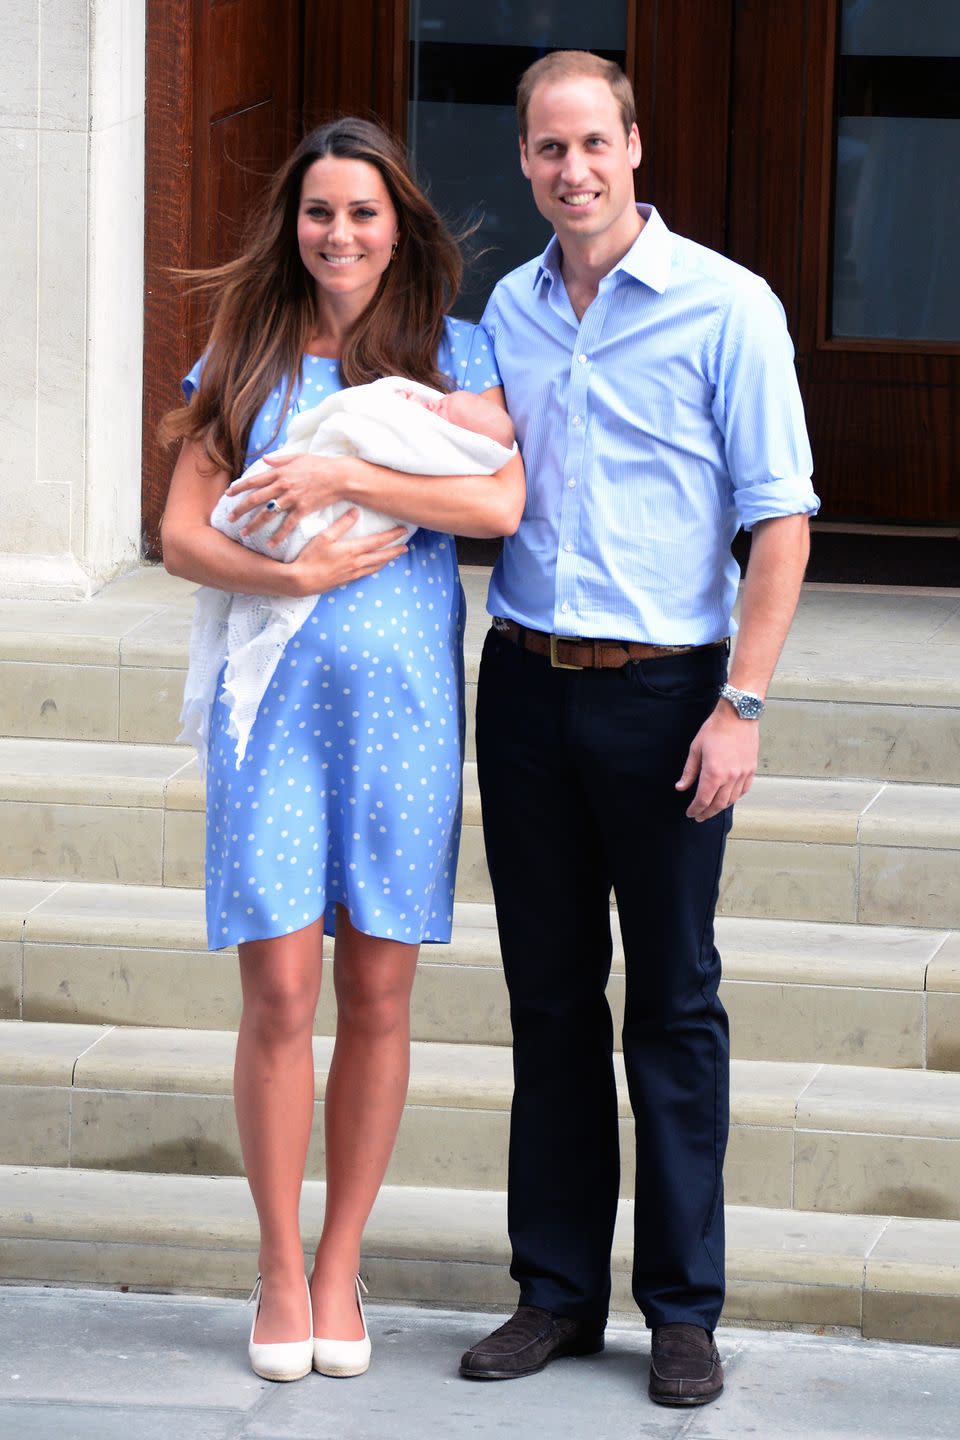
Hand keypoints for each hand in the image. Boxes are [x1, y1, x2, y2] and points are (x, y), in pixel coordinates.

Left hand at [227, 453, 353, 544]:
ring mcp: (292, 498)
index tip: (228, 494)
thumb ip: (280, 460)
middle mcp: (283, 486)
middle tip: (229, 518)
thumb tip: (265, 460)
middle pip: (255, 499)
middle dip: (240, 509)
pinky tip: (270, 544)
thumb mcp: (298, 457)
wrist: (339, 476)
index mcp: (280, 472)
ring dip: (254, 525)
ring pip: (268, 514)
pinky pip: (287, 525)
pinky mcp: (303, 509)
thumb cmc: (320, 465)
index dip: (239, 488)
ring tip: (244, 533)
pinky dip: (278, 536)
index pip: (254, 481)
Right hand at [287, 510, 407, 594]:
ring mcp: (352, 573)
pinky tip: (374, 567)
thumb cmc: (310, 557)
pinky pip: (366, 574)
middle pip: (382, 556)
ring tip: (393, 556)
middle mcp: (357, 563)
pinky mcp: (346, 581)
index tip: (403, 531)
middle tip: (405, 547)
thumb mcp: (324, 536)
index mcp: (353, 550)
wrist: (302, 581)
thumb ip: (342, 524)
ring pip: (375, 566)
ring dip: (386, 560)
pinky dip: (374, 568)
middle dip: (395, 551)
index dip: (392, 536)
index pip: (378, 541)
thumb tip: (355, 511)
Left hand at [675, 703, 759, 820]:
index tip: (690, 813)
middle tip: (700, 816)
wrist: (738, 716)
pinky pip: (744, 790)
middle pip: (718, 804)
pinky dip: (735, 797)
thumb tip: (681, 787)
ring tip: (712, 809)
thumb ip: (689, 772)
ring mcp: (743, 774)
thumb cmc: (715, 729)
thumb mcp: (695, 749)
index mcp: (713, 773)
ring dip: (720, 807)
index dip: (695, 809)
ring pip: (732, 799)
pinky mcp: (751, 769)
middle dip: (707, 812)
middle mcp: (730, 777)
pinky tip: (728, 798)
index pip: (703, 800)